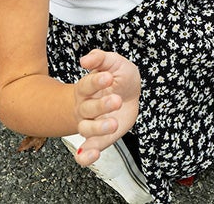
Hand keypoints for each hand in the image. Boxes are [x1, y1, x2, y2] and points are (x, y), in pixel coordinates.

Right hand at [71, 49, 140, 166]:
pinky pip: (88, 150)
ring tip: (113, 123)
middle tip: (116, 100)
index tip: (108, 77)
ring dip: (98, 128)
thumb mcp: (114, 62)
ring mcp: (92, 123)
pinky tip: (92, 155)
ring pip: (86, 129)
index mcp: (86, 88)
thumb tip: (84, 60)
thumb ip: (100, 58)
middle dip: (101, 105)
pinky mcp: (100, 138)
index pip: (86, 85)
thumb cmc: (118, 76)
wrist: (128, 93)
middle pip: (87, 108)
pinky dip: (86, 156)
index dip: (95, 82)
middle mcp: (85, 107)